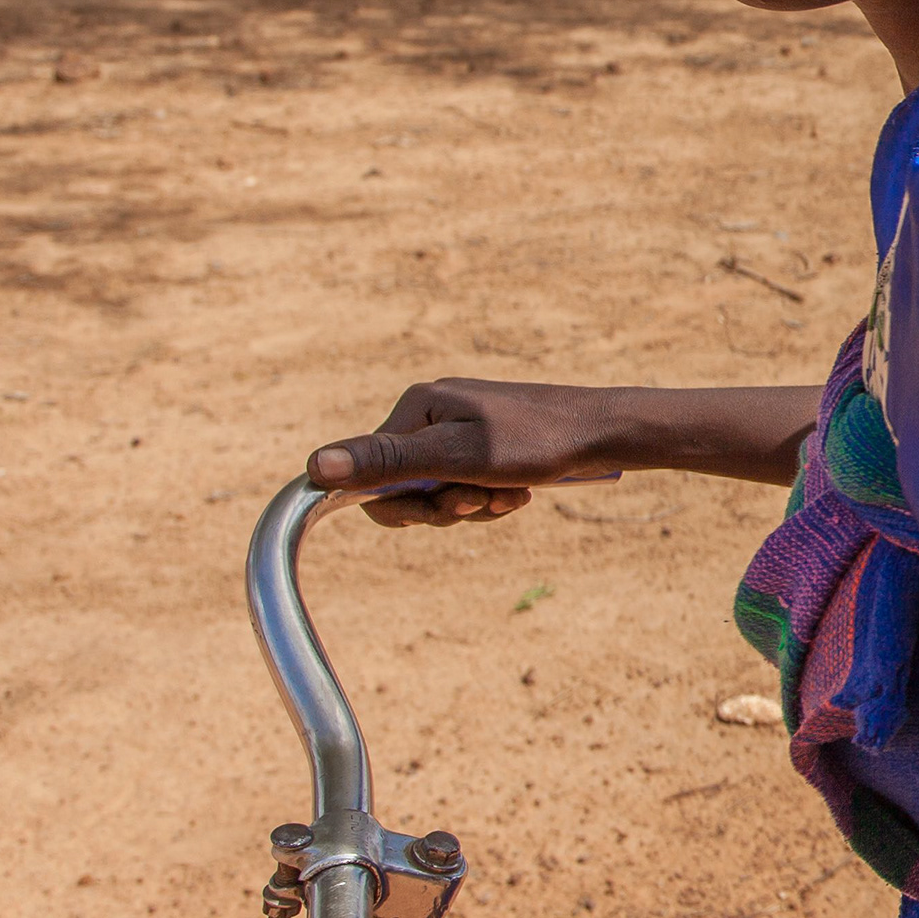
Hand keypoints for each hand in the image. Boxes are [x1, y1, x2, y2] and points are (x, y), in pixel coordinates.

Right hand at [308, 379, 626, 526]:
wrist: (603, 432)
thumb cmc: (534, 442)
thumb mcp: (457, 458)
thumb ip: (387, 462)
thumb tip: (315, 467)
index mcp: (416, 409)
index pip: (370, 477)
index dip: (405, 508)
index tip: (449, 509)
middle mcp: (430, 414)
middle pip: (405, 489)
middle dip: (445, 508)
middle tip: (483, 501)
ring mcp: (457, 429)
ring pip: (439, 493)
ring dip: (473, 506)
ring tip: (509, 495)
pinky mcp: (482, 445)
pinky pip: (465, 487)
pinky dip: (489, 499)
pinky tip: (517, 493)